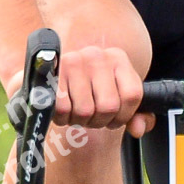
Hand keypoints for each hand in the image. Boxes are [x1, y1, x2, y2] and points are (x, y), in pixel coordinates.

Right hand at [9, 43, 149, 135]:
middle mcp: (96, 55)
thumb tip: (138, 129)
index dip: (123, 116)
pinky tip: (61, 110)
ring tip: (74, 111)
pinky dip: (62, 117)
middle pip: (109, 106)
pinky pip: (63, 109)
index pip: (132, 95)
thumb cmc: (86, 91)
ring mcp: (73, 61)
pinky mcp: (51, 73)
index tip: (113, 119)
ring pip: (85, 110)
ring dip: (79, 120)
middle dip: (99, 121)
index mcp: (118, 58)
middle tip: (89, 117)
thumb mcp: (116, 99)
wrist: (45, 79)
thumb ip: (137, 117)